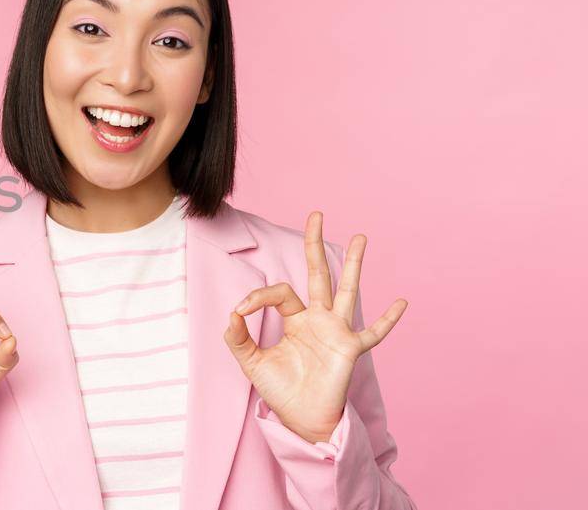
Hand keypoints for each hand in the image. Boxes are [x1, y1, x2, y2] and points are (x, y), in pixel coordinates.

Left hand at [223, 211, 408, 442]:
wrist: (300, 418)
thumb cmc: (281, 390)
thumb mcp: (251, 362)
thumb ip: (238, 339)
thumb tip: (232, 314)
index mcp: (295, 319)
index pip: (279, 292)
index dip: (258, 297)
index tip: (240, 310)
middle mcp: (318, 319)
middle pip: (317, 274)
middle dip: (315, 245)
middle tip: (316, 214)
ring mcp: (337, 331)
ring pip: (346, 290)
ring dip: (353, 264)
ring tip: (361, 237)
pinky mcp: (350, 349)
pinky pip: (373, 333)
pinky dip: (388, 320)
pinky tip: (401, 302)